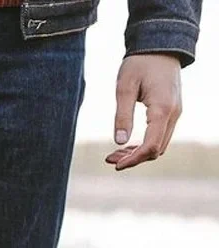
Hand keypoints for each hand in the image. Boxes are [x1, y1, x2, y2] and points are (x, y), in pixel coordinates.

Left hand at [106, 54, 181, 170]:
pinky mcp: (171, 112)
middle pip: (156, 150)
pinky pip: (159, 136)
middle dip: (133, 159)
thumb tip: (120, 142)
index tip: (115, 165)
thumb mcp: (124, 87)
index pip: (151, 146)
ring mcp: (175, 113)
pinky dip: (144, 144)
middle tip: (109, 158)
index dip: (133, 159)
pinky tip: (126, 145)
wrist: (159, 46)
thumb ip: (122, 115)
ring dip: (138, 153)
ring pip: (159, 145)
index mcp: (162, 109)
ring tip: (114, 154)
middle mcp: (173, 114)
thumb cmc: (140, 63)